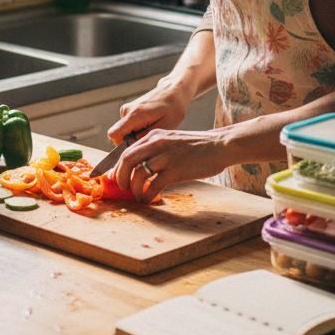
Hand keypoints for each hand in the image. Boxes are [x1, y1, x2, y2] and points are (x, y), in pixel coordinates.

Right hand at [105, 81, 190, 145]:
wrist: (173, 91)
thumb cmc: (173, 108)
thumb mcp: (165, 126)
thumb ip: (146, 137)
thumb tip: (132, 146)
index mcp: (134, 114)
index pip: (114, 134)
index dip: (121, 145)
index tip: (136, 147)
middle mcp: (127, 110)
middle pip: (118, 134)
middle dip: (130, 141)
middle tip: (149, 138)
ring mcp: (127, 109)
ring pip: (123, 131)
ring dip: (135, 135)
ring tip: (152, 129)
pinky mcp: (129, 109)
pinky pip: (127, 126)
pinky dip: (136, 129)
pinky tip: (150, 124)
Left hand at [111, 127, 231, 201]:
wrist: (219, 145)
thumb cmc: (197, 146)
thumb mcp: (171, 140)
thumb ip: (155, 150)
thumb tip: (139, 166)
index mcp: (154, 136)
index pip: (126, 150)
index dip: (117, 166)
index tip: (115, 177)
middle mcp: (156, 143)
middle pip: (127, 160)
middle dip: (120, 177)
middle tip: (122, 187)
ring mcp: (166, 156)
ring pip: (138, 174)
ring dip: (134, 188)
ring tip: (138, 195)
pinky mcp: (175, 170)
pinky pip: (153, 185)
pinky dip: (147, 195)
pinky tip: (149, 199)